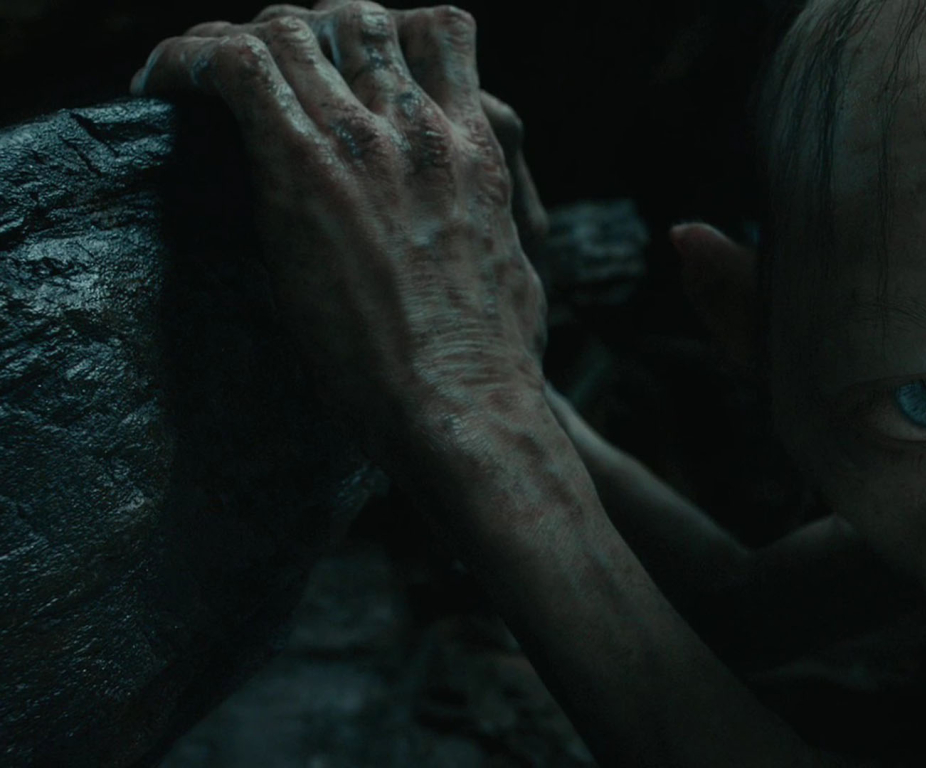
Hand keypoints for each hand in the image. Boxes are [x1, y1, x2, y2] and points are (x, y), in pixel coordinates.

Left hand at [131, 1, 549, 459]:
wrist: (467, 403)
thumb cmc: (493, 362)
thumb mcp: (513, 268)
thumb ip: (485, 223)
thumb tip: (467, 234)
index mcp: (478, 147)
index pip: (441, 31)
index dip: (384, 32)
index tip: (342, 66)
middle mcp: (424, 127)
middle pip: (356, 16)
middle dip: (303, 31)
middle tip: (261, 80)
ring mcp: (367, 142)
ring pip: (291, 26)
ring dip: (240, 41)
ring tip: (199, 80)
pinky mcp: (306, 169)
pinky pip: (233, 66)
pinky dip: (185, 60)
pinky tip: (158, 88)